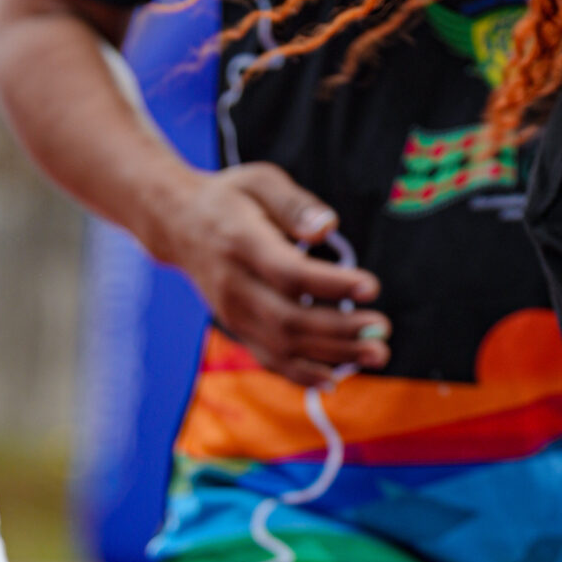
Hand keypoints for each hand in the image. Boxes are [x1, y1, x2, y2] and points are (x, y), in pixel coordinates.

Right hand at [157, 165, 391, 385]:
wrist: (179, 226)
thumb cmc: (231, 198)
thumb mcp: (261, 181)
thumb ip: (295, 204)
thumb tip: (327, 227)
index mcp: (242, 244)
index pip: (290, 274)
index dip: (331, 285)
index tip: (372, 287)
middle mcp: (235, 287)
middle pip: (290, 320)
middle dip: (340, 331)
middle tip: (382, 330)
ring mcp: (234, 314)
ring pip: (283, 347)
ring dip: (332, 356)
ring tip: (376, 354)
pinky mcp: (237, 329)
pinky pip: (269, 359)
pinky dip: (301, 374)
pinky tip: (335, 379)